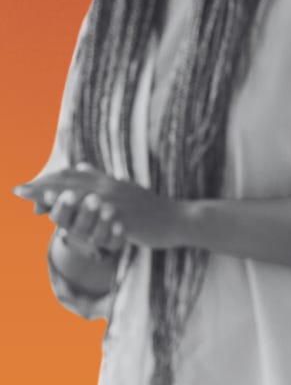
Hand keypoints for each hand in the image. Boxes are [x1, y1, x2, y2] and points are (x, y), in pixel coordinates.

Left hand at [16, 166, 187, 249]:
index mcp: (108, 183)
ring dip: (59, 197)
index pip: (71, 177)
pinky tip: (71, 215)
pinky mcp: (126, 217)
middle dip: (43, 187)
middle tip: (19, 190)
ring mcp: (119, 202)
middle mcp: (111, 189)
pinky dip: (86, 213)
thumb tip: (80, 165)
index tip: (25, 187)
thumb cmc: (149, 209)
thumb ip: (100, 179)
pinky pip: (102, 215)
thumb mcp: (124, 190)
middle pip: (72, 184)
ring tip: (38, 199)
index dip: (47, 181)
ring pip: (84, 197)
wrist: (178, 219)